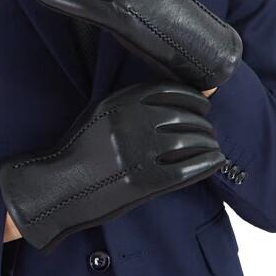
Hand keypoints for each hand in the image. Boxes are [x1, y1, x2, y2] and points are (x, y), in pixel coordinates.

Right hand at [0, 80, 225, 252]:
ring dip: (208, 143)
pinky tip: (215, 161)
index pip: (171, 90)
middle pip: (184, 116)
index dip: (194, 96)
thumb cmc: (80, 147)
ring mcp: (140, 152)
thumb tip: (169, 98)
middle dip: (203, 123)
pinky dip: (206, 164)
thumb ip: (130, 102)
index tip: (204, 102)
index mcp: (121, 101)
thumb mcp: (100, 112)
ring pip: (190, 142)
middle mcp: (133, 122)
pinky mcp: (145, 181)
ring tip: (214, 146)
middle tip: (209, 129)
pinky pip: (187, 169)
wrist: (61, 185)